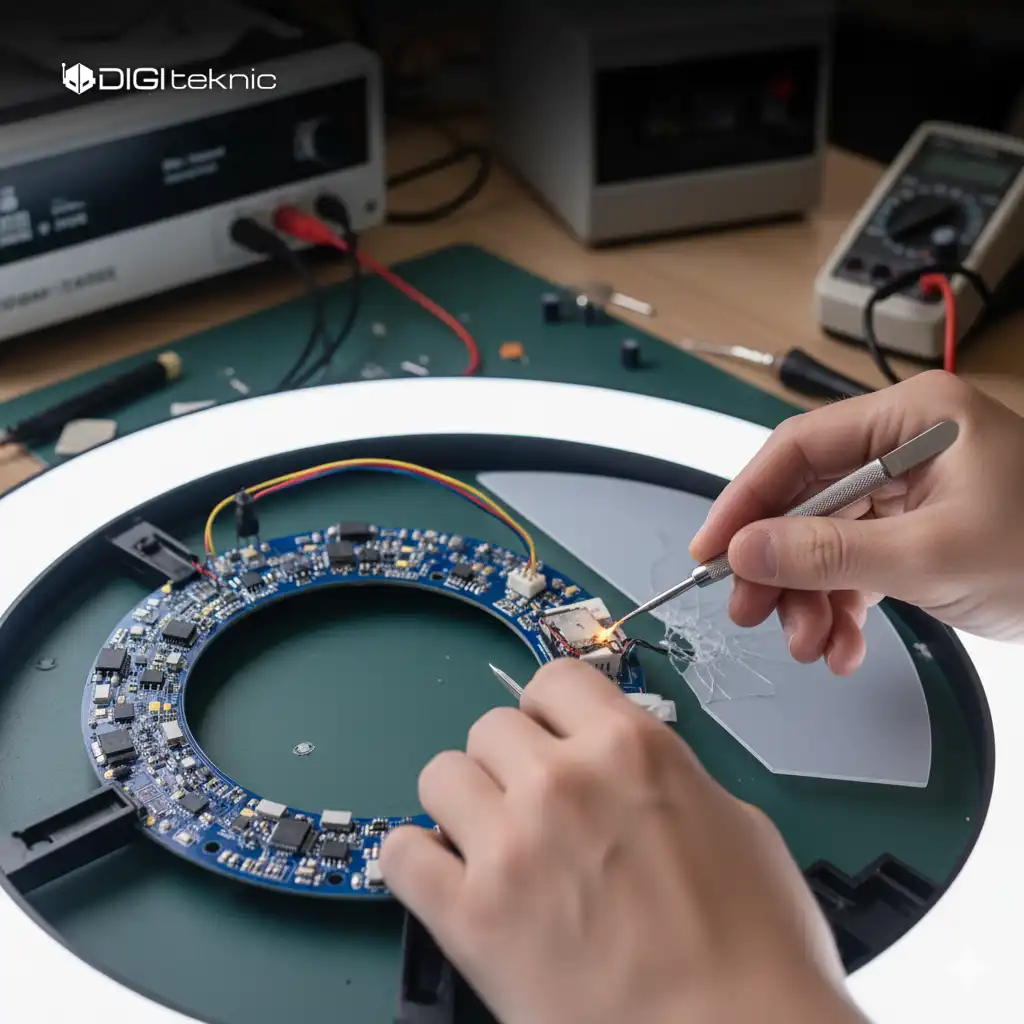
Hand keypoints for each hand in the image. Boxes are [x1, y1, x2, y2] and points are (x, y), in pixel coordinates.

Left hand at [381, 660, 864, 1023]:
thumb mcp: (735, 825)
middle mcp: (561, 779)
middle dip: (509, 762)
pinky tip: (448, 881)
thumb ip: (663, 779)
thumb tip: (625, 775)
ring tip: (490, 843)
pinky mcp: (469, 916)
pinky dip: (419, 862)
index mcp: (631, 747)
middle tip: (532, 808)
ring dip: (463, 804)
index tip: (553, 740)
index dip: (552, 712)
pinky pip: (401, 854)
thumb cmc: (759, 950)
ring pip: (440, 774)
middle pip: (490, 726)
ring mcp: (510, 845)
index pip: (553, 680)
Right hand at [690, 370, 1023, 674]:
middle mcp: (903, 447)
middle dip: (779, 564)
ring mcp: (910, 492)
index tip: (711, 551)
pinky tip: (841, 647)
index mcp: (911, 418)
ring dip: (808, 597)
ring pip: (826, 540)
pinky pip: (857, 565)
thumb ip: (831, 553)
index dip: (746, 501)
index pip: (798, 449)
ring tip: (810, 646)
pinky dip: (842, 608)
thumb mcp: (933, 554)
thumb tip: (745, 551)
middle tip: (750, 612)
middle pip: (805, 499)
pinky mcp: (917, 532)